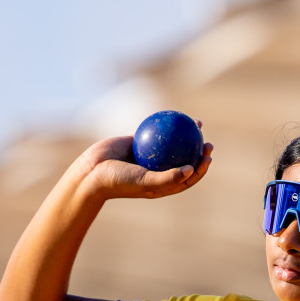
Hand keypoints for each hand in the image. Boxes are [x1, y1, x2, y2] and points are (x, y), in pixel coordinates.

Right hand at [76, 133, 213, 200]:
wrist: (92, 172)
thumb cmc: (119, 181)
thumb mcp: (145, 181)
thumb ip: (168, 177)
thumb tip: (191, 170)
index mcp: (162, 185)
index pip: (188, 178)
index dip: (201, 168)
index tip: (207, 156)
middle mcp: (157, 172)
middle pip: (184, 161)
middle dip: (199, 152)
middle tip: (206, 141)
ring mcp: (148, 158)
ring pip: (172, 145)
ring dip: (186, 136)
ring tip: (196, 124)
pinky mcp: (138, 144)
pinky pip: (155, 132)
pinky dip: (164, 125)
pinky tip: (173, 115)